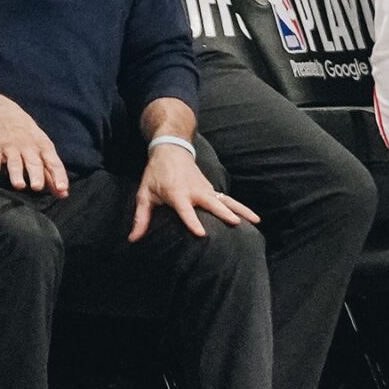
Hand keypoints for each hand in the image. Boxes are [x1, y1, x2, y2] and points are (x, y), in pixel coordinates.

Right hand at [0, 95, 67, 196]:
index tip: (63, 189)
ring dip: (16, 174)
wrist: (4, 113)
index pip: (54, 163)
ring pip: (14, 162)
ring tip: (19, 186)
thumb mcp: (43, 149)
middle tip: (38, 187)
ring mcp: (11, 147)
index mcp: (44, 148)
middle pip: (34, 163)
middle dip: (37, 175)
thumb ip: (51, 173)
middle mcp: (29, 147)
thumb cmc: (29, 136)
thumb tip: (63, 193)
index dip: (59, 176)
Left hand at [129, 145, 259, 240]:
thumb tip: (132, 240)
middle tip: (236, 223)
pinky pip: (227, 199)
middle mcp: (194, 191)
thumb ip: (141, 217)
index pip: (185, 210)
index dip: (193, 222)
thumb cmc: (156, 174)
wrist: (172, 149)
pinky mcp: (211, 189)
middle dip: (224, 213)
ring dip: (241, 209)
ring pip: (227, 200)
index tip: (202, 234)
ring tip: (256, 220)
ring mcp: (206, 189)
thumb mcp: (144, 194)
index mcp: (176, 193)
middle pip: (212, 204)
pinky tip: (250, 217)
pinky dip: (239, 207)